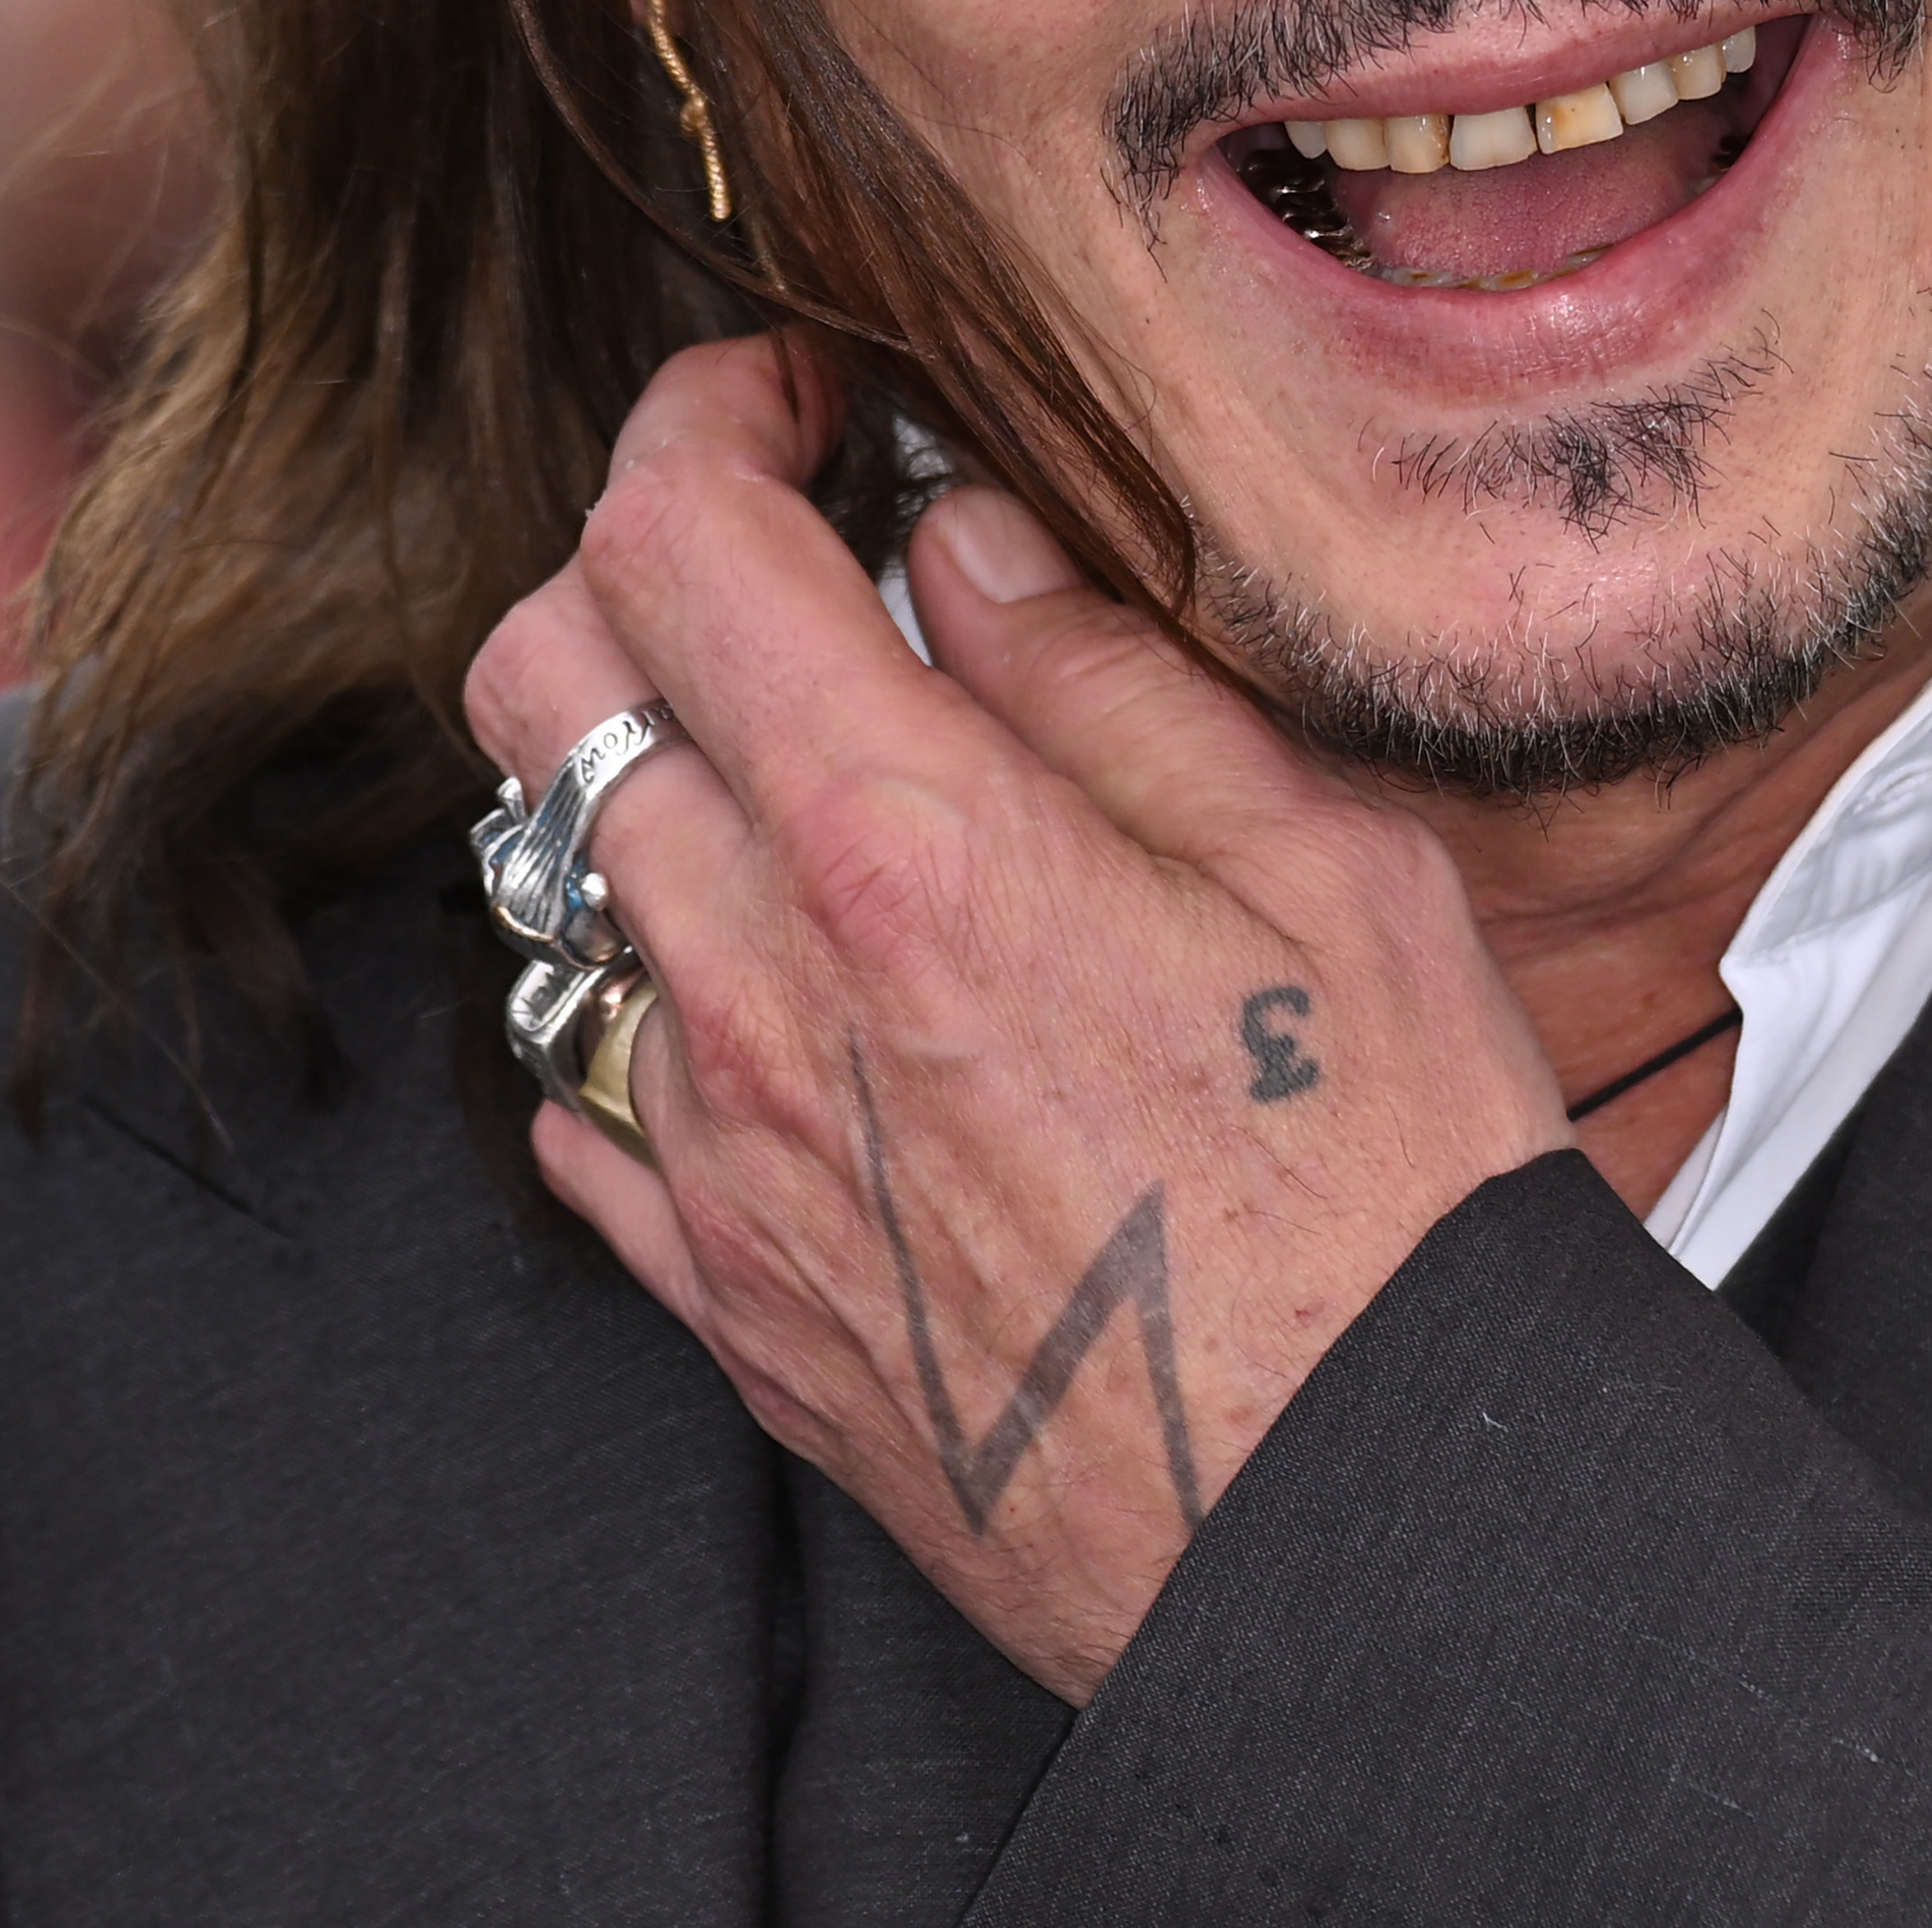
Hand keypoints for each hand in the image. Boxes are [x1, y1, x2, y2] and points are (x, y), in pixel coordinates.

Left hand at [462, 338, 1571, 1698]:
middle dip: (634, 559)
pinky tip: (788, 982)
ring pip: (545, 877)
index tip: (791, 393)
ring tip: (808, 765)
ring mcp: (713, 1154)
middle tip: (782, 549)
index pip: (675, 539)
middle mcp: (762, 990)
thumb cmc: (1388, 1197)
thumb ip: (1111, 677)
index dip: (703, 410)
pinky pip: (577, 1091)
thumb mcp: (1325, 865)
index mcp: (914, 846)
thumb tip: (965, 532)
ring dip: (641, 769)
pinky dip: (645, 986)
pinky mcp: (719, 1291)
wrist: (1358, 1538)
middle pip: (543, 681)